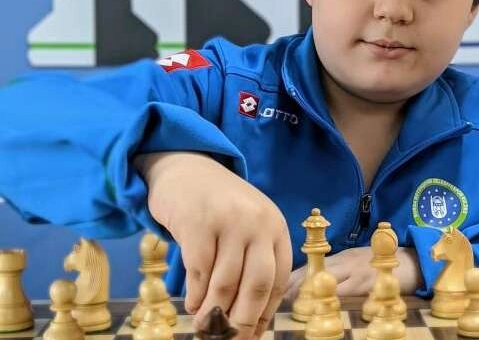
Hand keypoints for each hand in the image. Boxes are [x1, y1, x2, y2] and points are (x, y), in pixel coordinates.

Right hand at [136, 151, 291, 339]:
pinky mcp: (199, 222)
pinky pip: (199, 271)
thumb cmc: (219, 208)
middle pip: (258, 285)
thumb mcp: (247, 227)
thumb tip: (249, 320)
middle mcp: (259, 223)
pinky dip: (195, 295)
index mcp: (276, 228)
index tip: (251, 335)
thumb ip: (253, 263)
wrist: (186, 168)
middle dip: (242, 321)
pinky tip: (191, 304)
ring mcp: (230, 221)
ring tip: (205, 325)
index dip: (265, 313)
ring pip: (226, 283)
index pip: (279, 280)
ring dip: (213, 312)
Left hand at [284, 246, 422, 299]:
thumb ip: (339, 271)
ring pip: (330, 281)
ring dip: (312, 292)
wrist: (414, 259)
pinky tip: (325, 304)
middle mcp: (347, 262)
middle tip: (280, 297)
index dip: (294, 277)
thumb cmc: (383, 266)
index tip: (278, 287)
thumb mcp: (357, 263)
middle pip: (316, 272)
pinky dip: (337, 297)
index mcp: (342, 258)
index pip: (313, 266)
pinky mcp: (371, 281)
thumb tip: (313, 284)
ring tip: (296, 303)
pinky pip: (351, 290)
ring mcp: (358, 271)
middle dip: (297, 285)